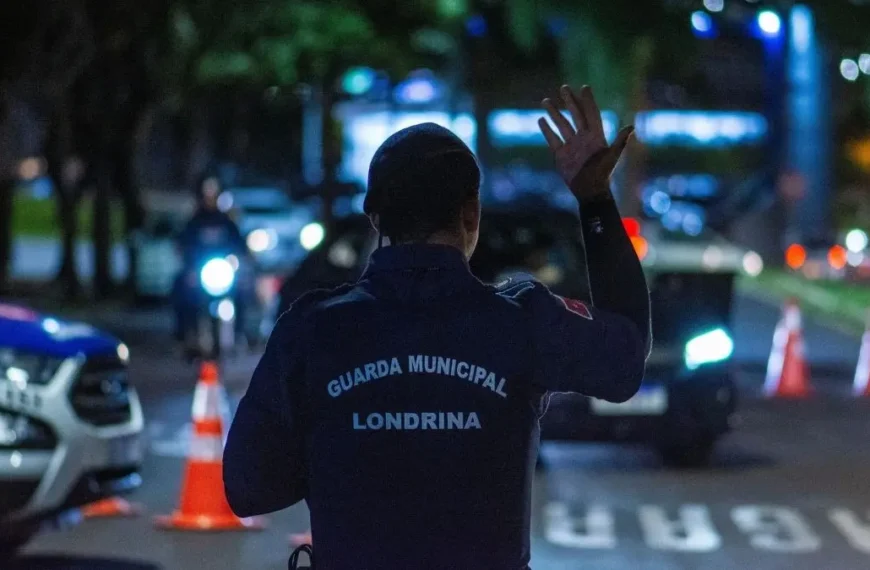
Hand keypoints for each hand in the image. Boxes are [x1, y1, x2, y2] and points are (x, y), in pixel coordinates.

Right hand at [538, 85, 633, 201]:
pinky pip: (552, 139)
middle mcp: (583, 138)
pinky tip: (541, 120)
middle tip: (563, 87)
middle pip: (575, 115)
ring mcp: (571, 145)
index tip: (584, 87)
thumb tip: (631, 126)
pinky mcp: (561, 155)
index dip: (588, 101)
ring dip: (554, 113)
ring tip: (546, 100)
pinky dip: (547, 130)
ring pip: (561, 125)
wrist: (589, 192)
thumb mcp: (612, 157)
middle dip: (569, 101)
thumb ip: (620, 141)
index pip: (591, 114)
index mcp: (596, 136)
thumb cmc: (603, 175)